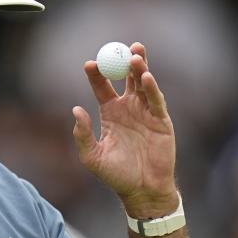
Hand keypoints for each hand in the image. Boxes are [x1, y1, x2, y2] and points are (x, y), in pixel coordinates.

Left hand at [72, 42, 177, 217]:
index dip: (97, 74)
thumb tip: (75, 110)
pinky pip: (156, 100)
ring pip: (143, 84)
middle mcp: (128, 108)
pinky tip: (145, 76)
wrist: (141, 190)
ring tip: (135, 55)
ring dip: (140, 68)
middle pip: (126, 78)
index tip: (89, 64)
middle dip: (123, 62)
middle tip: (119, 48)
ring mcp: (146, 112)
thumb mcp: (92, 156)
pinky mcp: (161, 120)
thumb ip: (83, 134)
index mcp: (110, 113)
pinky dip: (151, 87)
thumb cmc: (116, 175)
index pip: (102, 87)